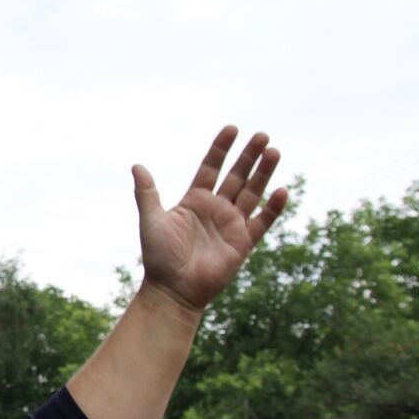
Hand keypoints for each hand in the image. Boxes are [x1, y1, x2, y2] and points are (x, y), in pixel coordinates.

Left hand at [132, 125, 286, 313]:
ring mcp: (231, 224)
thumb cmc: (159, 257)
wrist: (173, 290)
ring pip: (252, 193)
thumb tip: (136, 166)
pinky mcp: (243, 243)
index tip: (232, 128)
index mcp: (194, 201)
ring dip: (263, 173)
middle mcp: (215, 209)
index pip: (210, 168)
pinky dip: (273, 208)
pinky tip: (281, 191)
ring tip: (274, 151)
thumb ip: (147, 193)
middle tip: (262, 136)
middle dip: (249, 156)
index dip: (221, 149)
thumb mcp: (151, 221)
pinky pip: (262, 222)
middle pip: (236, 176)